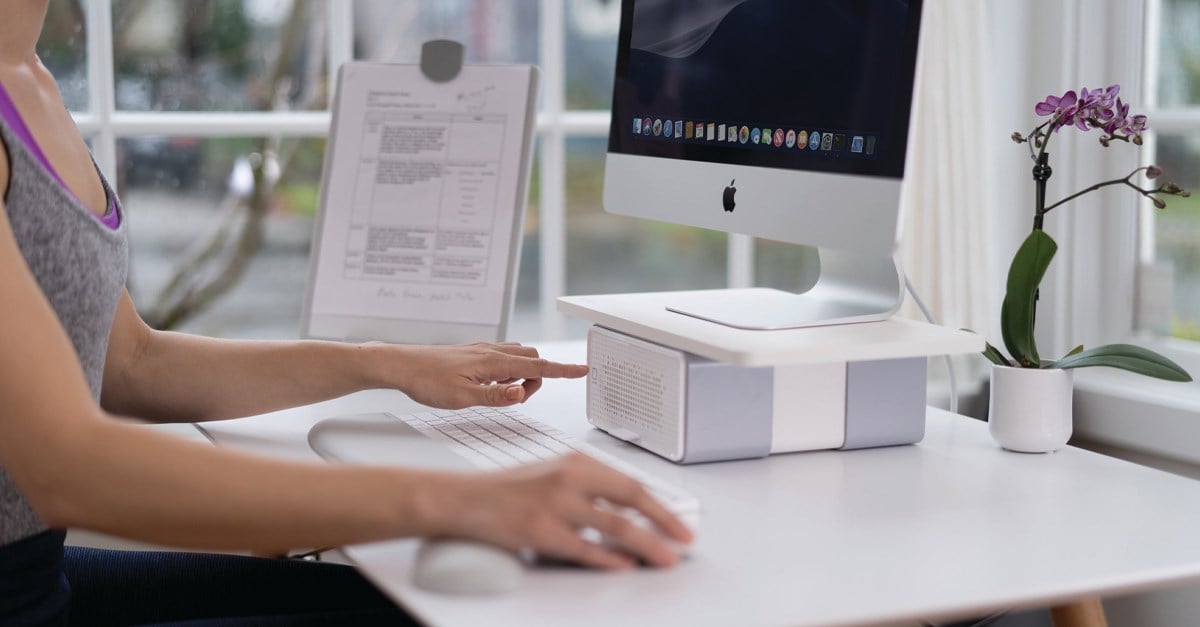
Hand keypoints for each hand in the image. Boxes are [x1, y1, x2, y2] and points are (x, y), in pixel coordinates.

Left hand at [374, 342, 587, 408]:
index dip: (563, 371)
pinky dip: (507, 371)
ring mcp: (483, 350)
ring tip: (499, 394)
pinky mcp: (474, 353)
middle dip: (536, 380)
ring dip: (521, 376)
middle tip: (516, 399)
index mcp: (493, 362)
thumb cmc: (426, 381)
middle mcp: (491, 351)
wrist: (400, 365)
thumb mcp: (461, 398)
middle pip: (533, 360)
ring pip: (518, 357)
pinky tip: (489, 385)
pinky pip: (503, 358)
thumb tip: (521, 395)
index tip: (583, 370)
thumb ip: (495, 397)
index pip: (538, 367)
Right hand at [424, 453, 693, 568]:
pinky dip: (609, 558)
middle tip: (683, 540)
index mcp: (576, 462)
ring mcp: (555, 504)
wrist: (463, 499)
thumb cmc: (508, 489)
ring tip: (663, 558)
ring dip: (646, 544)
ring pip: (615, 526)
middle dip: (664, 522)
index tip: (678, 523)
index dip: (660, 505)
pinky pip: (584, 549)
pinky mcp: (540, 530)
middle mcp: (568, 478)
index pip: (630, 483)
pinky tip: (624, 565)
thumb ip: (589, 487)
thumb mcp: (553, 473)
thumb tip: (628, 509)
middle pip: (631, 499)